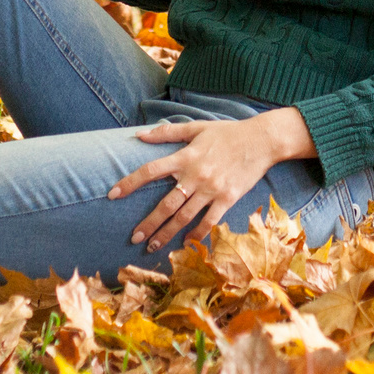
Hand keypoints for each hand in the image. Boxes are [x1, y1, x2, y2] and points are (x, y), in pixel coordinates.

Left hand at [110, 108, 315, 251]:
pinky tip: (185, 243)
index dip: (130, 182)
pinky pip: (209, 222)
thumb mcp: (196, 127)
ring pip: (184, 217)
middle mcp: (196, 176)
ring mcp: (212, 190)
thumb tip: (139, 135)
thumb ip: (167, 132)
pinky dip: (196, 235)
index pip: (150, 171)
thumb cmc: (227, 133)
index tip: (112, 194)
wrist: (261, 141)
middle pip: (166, 204)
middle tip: (134, 237)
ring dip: (166, 234)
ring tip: (152, 246)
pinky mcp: (227, 199)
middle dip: (148, 223)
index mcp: (186, 156)